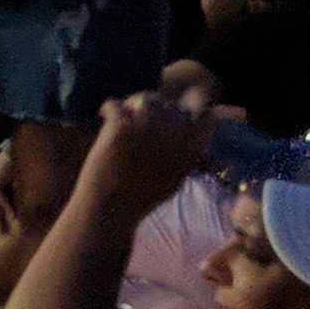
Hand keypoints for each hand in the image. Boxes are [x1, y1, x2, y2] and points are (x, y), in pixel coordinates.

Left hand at [82, 91, 212, 216]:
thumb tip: (188, 129)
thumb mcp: (175, 177)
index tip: (175, 111)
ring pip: (145, 99)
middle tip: (138, 116)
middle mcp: (175, 135)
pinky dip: (108, 108)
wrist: (110, 210)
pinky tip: (104, 114)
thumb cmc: (139, 197)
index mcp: (191, 149)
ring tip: (121, 116)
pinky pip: (115, 104)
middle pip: (171, 104)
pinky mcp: (122, 127)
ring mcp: (149, 129)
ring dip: (132, 104)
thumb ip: (185, 154)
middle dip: (156, 107)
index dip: (192, 106)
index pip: (205, 113)